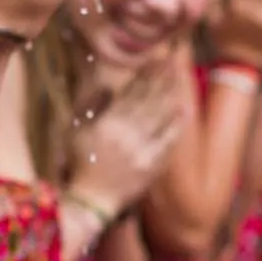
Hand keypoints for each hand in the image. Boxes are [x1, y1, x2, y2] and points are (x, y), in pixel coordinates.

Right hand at [66, 59, 184, 217]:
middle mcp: (125, 136)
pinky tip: (183, 110)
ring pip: (161, 117)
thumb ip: (93, 110)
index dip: (145, 75)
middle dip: (162, 79)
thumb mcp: (78, 134)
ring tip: (179, 78)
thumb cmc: (81, 166)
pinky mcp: (152, 166)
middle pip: (149, 101)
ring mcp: (141, 151)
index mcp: (106, 125)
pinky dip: (175, 124)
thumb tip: (108, 87)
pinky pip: (167, 141)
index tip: (155, 59)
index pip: (130, 94)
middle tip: (173, 61)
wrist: (92, 201)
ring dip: (171, 95)